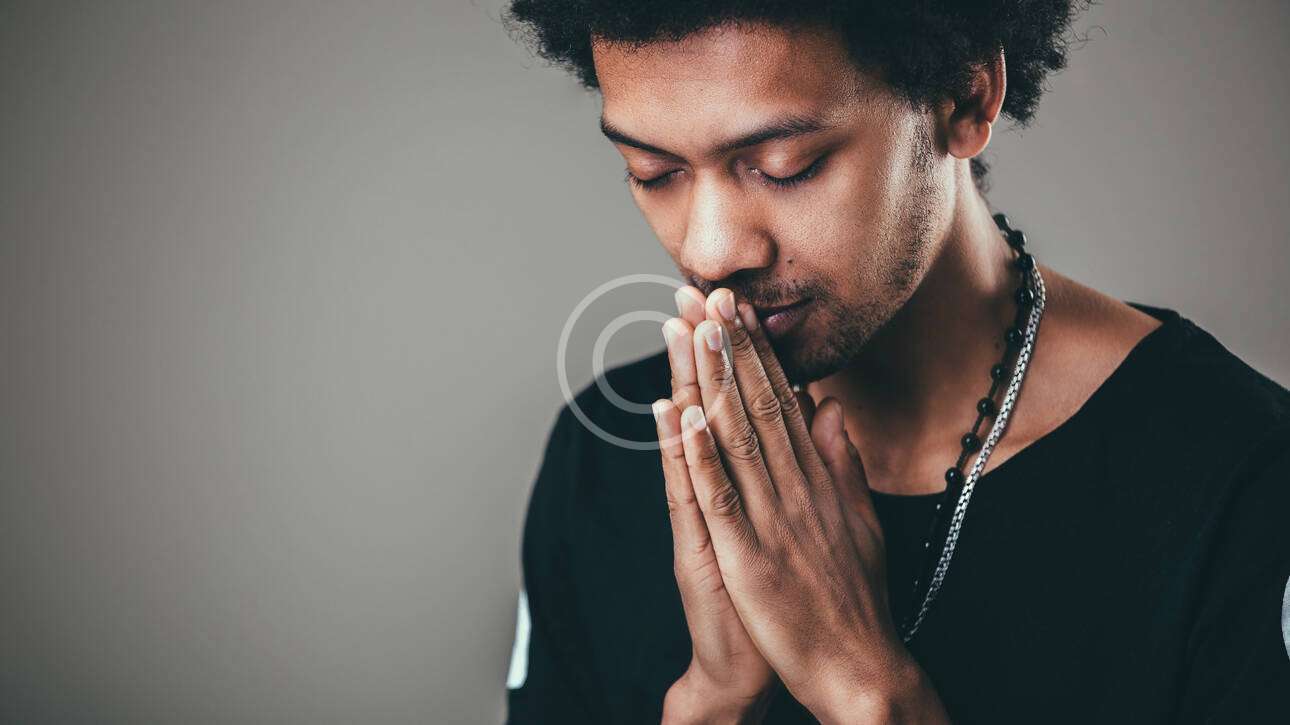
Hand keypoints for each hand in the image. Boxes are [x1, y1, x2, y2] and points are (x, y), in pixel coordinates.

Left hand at [660, 286, 949, 723]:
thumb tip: (828, 408)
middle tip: (710, 294)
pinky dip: (702, 454)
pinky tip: (684, 415)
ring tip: (696, 330)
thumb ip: (842, 462)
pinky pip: (720, 497)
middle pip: (759, 405)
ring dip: (714, 381)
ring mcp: (771, 519)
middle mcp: (795, 487)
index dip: (757, 352)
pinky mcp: (748, 556)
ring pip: (738, 437)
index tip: (737, 308)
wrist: (859, 667)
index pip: (783, 401)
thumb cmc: (854, 598)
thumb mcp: (857, 520)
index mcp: (817, 478)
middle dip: (732, 347)